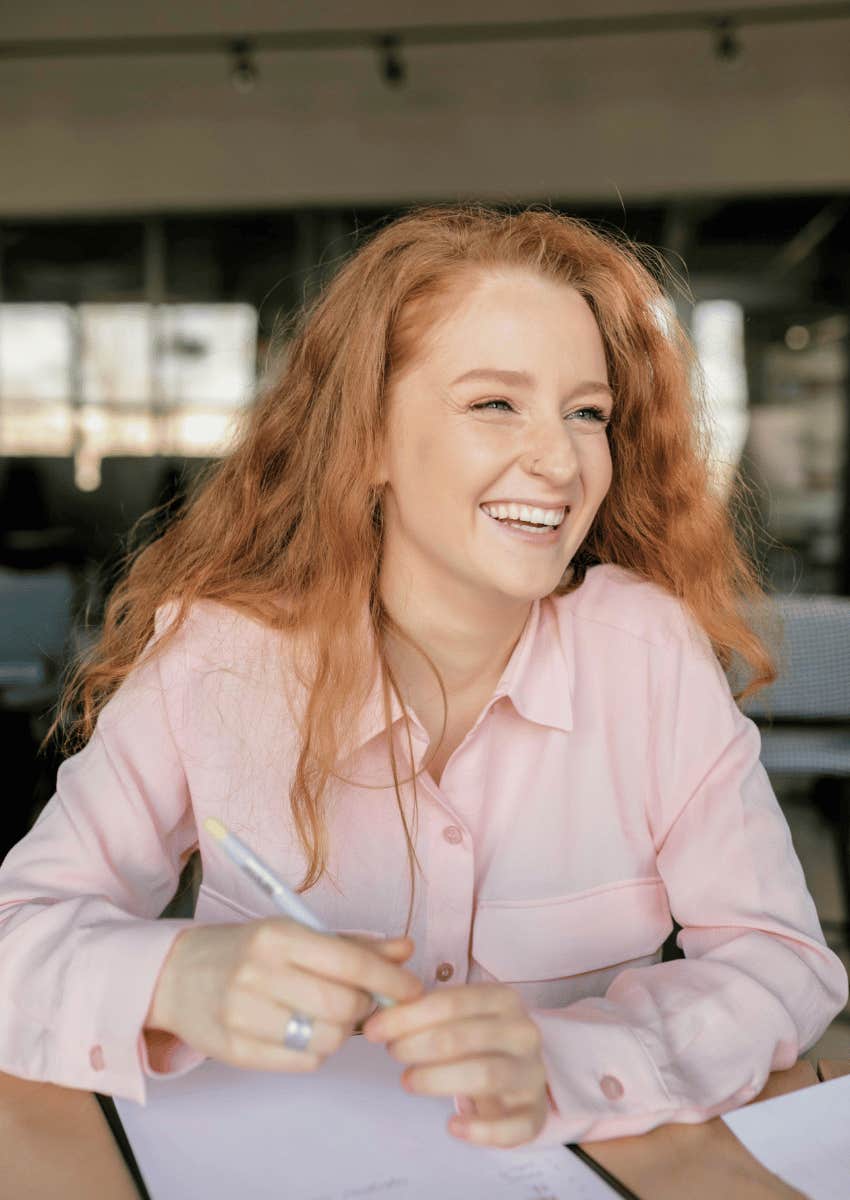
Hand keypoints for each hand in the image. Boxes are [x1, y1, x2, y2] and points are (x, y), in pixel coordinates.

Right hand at [145, 921, 423, 1072]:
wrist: (175, 974)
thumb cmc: (246, 949)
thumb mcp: (296, 933)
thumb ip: (353, 944)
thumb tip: (406, 950)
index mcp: (278, 936)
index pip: (350, 961)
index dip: (390, 979)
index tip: (413, 988)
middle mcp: (259, 973)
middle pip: (342, 1006)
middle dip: (365, 1008)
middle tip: (361, 1003)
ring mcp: (243, 1014)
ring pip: (326, 1039)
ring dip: (341, 1032)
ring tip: (329, 1017)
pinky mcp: (234, 1051)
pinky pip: (302, 1061)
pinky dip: (317, 1050)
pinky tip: (305, 1032)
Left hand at [362, 982, 549, 1146]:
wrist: (522, 1074)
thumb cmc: (480, 1042)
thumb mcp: (459, 1016)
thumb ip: (425, 1011)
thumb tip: (381, 1017)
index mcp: (504, 999)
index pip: (451, 1002)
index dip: (408, 1016)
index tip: (375, 1030)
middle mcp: (523, 1033)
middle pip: (464, 1037)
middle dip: (418, 1046)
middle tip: (392, 1053)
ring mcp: (531, 1074)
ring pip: (485, 1075)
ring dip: (438, 1079)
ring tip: (407, 1080)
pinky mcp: (535, 1114)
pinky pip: (511, 1126)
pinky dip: (479, 1129)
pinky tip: (452, 1125)